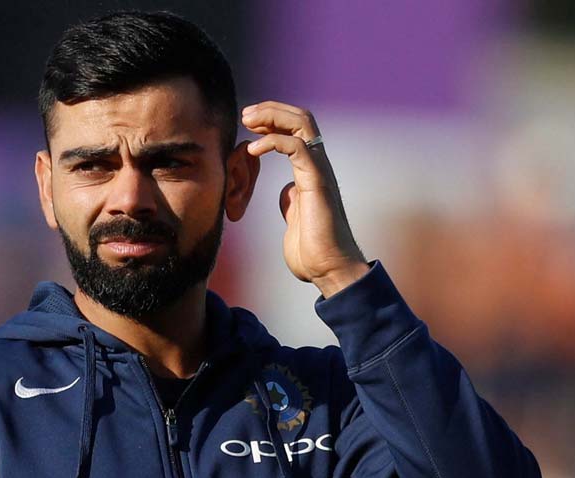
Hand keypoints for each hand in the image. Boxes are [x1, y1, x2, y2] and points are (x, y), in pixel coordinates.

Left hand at [241, 101, 368, 297]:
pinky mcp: (316, 183)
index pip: (296, 130)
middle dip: (271, 110)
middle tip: (246, 115)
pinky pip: (297, 148)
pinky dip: (272, 142)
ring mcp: (319, 172)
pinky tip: (252, 150)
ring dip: (272, 116)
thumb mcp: (294, 217)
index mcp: (310, 172)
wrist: (328, 270)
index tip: (248, 124)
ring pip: (302, 124)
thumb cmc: (313, 251)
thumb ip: (290, 201)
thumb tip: (286, 190)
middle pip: (300, 118)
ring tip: (248, 121)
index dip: (272, 120)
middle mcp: (318, 166)